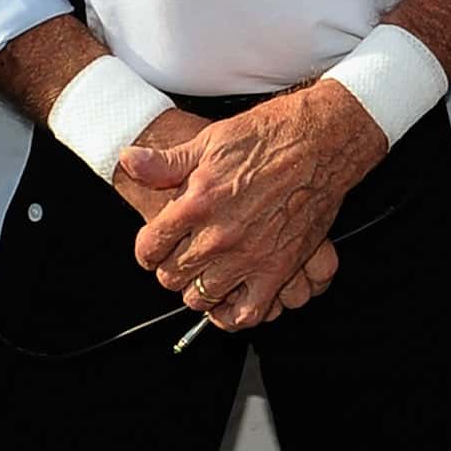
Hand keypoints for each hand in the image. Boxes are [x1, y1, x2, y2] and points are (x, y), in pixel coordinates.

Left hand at [121, 83, 383, 330]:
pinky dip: (232, 315)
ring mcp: (249, 256)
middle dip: (171, 269)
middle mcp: (218, 234)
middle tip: (180, 259)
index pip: (150, 246)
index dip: (147, 250)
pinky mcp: (279, 268)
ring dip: (197, 290)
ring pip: (201, 297)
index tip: (154, 248)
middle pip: (172, 276)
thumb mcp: (209, 141)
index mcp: (196, 202)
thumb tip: (130, 162)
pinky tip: (229, 301)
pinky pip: (247, 313)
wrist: (320, 141)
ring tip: (203, 276)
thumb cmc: (268, 135)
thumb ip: (166, 162)